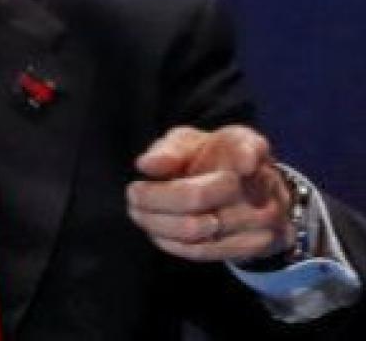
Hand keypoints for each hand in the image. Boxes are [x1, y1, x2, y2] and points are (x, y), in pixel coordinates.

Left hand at [126, 125, 292, 263]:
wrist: (247, 193)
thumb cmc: (209, 159)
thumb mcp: (189, 142)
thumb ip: (170, 150)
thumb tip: (145, 165)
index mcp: (245, 146)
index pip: (250, 149)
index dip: (247, 156)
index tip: (240, 165)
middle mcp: (262, 183)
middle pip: (198, 197)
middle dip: (154, 198)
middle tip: (132, 194)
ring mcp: (262, 218)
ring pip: (197, 230)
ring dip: (156, 223)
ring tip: (138, 212)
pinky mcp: (252, 246)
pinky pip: (203, 251)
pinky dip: (170, 242)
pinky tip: (156, 230)